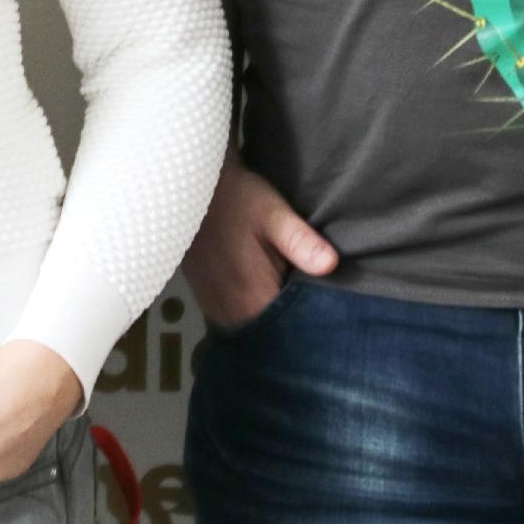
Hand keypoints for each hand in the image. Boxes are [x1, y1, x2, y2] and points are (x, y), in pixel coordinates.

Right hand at [179, 157, 335, 327]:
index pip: (292, 332)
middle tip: (318, 307)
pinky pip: (239, 320)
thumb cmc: (237, 198)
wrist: (191, 187)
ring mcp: (216, 310)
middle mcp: (231, 313)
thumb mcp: (272, 212)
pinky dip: (256, 313)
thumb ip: (300, 241)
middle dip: (295, 326)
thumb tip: (331, 265)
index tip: (332, 317)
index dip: (314, 327)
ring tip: (293, 300)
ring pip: (255, 329)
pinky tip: (268, 294)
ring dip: (274, 321)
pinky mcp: (208, 302)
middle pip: (272, 336)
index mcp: (251, 297)